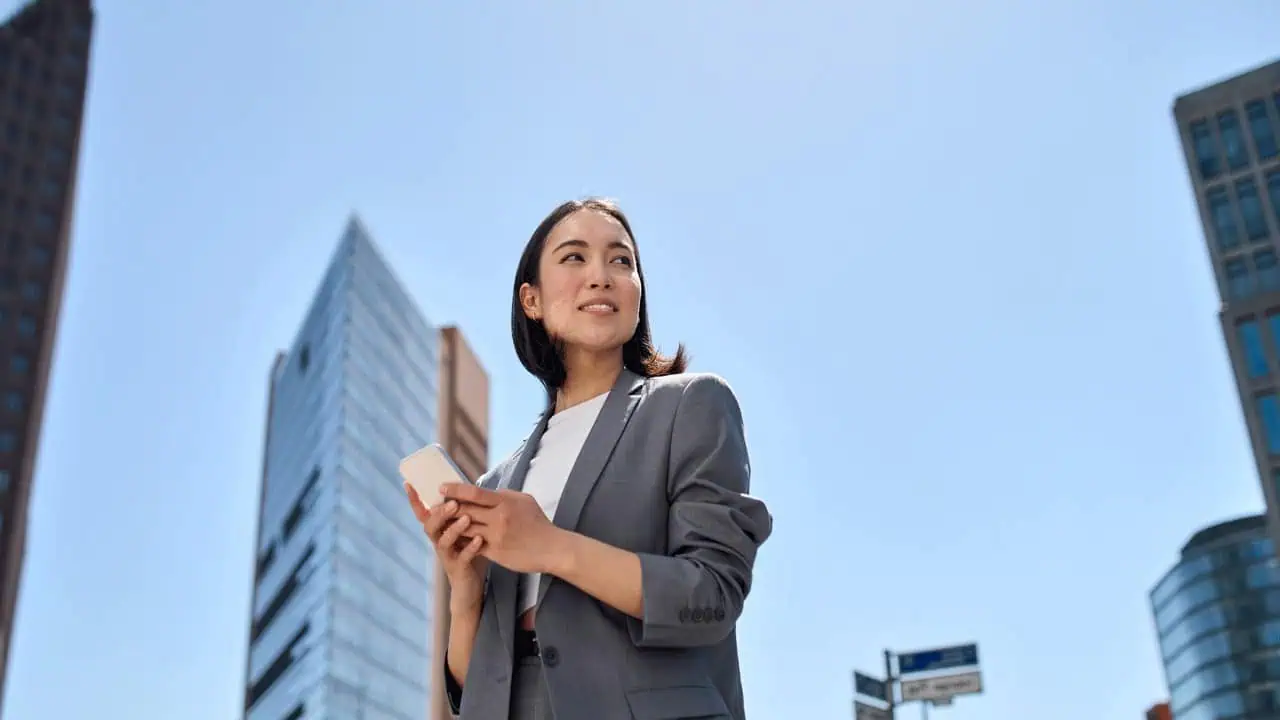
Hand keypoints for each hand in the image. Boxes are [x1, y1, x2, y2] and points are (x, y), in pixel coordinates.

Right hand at [405, 483, 488, 613]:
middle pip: (430, 526)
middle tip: (453, 503)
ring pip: (444, 541)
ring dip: (454, 529)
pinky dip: (470, 548)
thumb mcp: (464, 530)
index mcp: (439, 530)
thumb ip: (462, 512)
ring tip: (467, 518)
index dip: (414, 500)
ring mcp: (447, 556)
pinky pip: (462, 557)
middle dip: (440, 513)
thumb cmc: (468, 552)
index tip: (408, 484)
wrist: (471, 586)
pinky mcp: (458, 568)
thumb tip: (468, 486)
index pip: (423, 513)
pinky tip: (479, 540)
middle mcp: (438, 542)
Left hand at [438, 483, 563, 574]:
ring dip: (451, 526)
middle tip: (435, 506)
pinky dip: (462, 541)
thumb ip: (504, 496)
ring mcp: (496, 536)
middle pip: (465, 510)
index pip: (474, 492)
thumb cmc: (538, 523)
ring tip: (440, 522)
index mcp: (505, 501)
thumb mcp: (524, 501)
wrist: (552, 548)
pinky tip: (454, 539)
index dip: (455, 490)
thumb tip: (487, 492)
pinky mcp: (496, 552)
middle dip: (447, 508)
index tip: (442, 488)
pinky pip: (472, 545)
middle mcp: (499, 517)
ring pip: (465, 529)